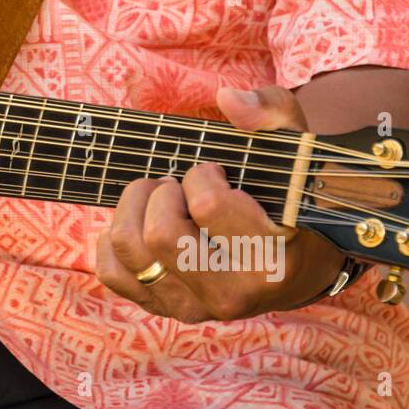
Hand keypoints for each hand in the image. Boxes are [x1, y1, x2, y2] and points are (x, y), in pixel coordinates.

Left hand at [95, 86, 344, 321]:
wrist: (296, 265)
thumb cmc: (291, 199)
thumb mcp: (296, 152)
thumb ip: (272, 115)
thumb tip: (228, 99)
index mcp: (271, 259)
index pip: (206, 206)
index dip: (201, 176)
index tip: (214, 173)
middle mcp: (232, 294)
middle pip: (159, 233)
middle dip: (160, 192)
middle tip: (177, 184)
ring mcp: (196, 307)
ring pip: (128, 249)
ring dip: (133, 209)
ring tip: (158, 199)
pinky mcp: (165, 309)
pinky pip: (112, 272)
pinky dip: (114, 241)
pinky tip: (140, 224)